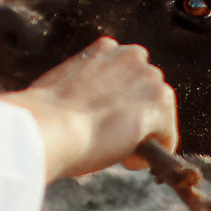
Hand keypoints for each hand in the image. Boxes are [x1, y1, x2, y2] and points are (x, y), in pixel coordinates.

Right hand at [5, 37, 176, 179]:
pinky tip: (125, 161)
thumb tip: (87, 112)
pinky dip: (148, 155)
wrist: (47, 127)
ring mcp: (149, 79)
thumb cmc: (44, 117)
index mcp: (106, 49)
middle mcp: (132, 56)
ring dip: (142, 137)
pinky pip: (166, 139)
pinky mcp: (159, 106)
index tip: (101, 123)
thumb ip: (86, 91)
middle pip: (148, 94)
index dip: (117, 105)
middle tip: (108, 140)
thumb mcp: (64, 89)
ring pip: (160, 116)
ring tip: (115, 152)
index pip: (127, 77)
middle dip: (134, 118)